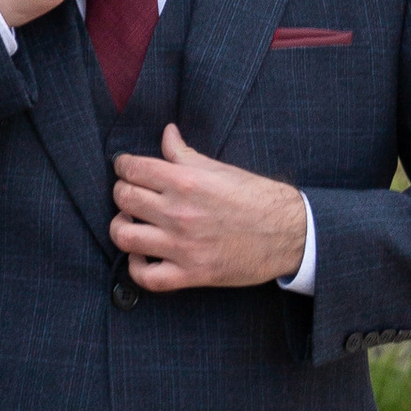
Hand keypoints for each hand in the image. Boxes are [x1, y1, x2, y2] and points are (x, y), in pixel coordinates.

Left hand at [112, 123, 307, 291]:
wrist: (289, 233)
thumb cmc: (257, 198)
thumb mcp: (221, 169)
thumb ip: (185, 154)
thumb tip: (166, 133)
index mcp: (186, 182)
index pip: (132, 169)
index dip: (123, 166)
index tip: (125, 167)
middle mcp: (179, 213)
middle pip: (124, 198)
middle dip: (121, 192)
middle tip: (130, 193)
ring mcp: (182, 246)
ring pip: (124, 237)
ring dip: (121, 227)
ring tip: (131, 223)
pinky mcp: (191, 274)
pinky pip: (146, 277)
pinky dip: (136, 268)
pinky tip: (142, 257)